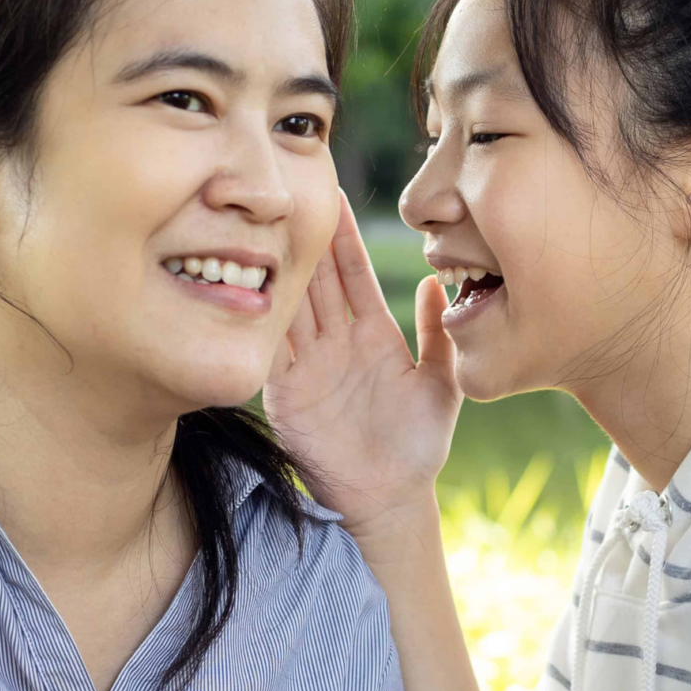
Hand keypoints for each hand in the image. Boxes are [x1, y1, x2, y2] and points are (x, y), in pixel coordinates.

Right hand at [263, 194, 460, 534]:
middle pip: (316, 280)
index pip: (353, 274)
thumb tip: (435, 283)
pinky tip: (249, 290)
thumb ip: (438, 336)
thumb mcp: (441, 386)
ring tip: (263, 228)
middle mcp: (335, 344)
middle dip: (304, 238)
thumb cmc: (419, 446)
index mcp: (373, 335)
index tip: (334, 195)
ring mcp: (307, 366)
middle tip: (291, 192)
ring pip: (289, 307)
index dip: (344, 237)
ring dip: (276, 271)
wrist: (389, 498)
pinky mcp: (284, 394)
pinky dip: (259, 322)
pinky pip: (270, 351)